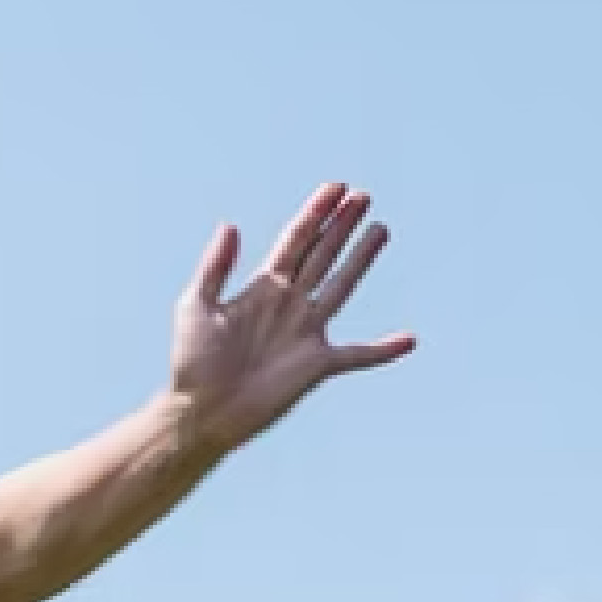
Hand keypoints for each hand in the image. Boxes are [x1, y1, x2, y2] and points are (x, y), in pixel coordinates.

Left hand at [163, 175, 410, 449]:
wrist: (201, 413)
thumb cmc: (192, 363)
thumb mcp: (196, 307)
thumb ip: (214, 267)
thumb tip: (230, 225)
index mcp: (262, 287)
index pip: (295, 241)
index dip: (315, 213)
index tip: (335, 188)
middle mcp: (289, 304)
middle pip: (322, 255)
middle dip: (341, 226)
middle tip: (363, 196)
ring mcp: (306, 332)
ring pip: (341, 287)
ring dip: (360, 259)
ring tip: (379, 230)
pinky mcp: (317, 365)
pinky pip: (357, 356)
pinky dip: (382, 351)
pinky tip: (409, 341)